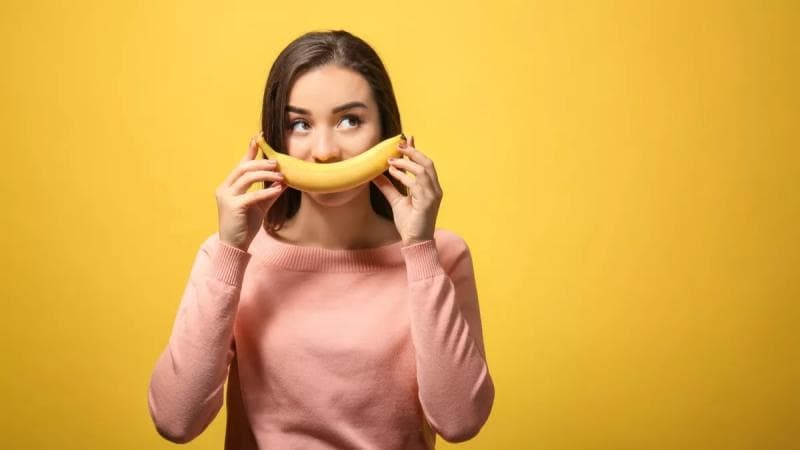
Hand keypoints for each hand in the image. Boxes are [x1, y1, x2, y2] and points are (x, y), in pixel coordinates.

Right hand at [216, 132, 286, 251]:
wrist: (235, 245)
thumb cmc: (245, 225)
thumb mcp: (259, 205)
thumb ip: (268, 192)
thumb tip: (282, 181)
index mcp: (228, 186)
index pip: (240, 165)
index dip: (250, 151)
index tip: (259, 138)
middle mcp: (224, 188)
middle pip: (243, 168)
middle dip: (261, 163)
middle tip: (277, 163)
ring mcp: (227, 197)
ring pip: (246, 177)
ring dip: (265, 174)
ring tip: (280, 176)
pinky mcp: (233, 207)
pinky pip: (252, 195)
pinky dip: (266, 191)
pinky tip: (278, 190)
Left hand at [372, 136, 442, 246]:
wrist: (415, 242)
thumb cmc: (409, 224)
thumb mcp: (396, 201)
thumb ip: (388, 188)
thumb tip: (375, 175)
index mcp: (429, 187)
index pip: (424, 164)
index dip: (416, 150)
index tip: (406, 139)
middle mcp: (434, 189)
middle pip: (427, 162)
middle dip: (413, 151)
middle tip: (397, 145)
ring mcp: (433, 195)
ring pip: (422, 170)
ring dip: (406, 163)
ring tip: (391, 160)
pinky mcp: (428, 202)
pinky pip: (416, 183)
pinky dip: (404, 176)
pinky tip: (393, 173)